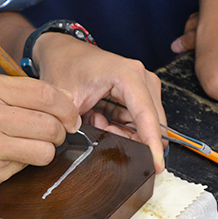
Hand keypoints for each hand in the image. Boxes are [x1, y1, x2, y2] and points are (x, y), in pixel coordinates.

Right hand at [0, 72, 81, 201]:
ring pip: (45, 148)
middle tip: (55, 137)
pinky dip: (25, 166)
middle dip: (61, 133)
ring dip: (46, 152)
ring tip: (33, 151)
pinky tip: (9, 162)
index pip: (45, 92)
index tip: (70, 117)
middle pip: (51, 121)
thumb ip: (11, 97)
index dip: (66, 107)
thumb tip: (59, 103)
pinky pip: (26, 167)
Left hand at [34, 33, 166, 172]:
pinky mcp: (138, 93)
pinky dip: (119, 127)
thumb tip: (85, 148)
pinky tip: (99, 118)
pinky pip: (137, 121)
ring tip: (95, 120)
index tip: (156, 166)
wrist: (61, 52)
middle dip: (129, 139)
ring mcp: (142, 85)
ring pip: (144, 125)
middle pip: (150, 124)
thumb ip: (75, 124)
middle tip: (99, 133)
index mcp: (128, 75)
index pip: (147, 117)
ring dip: (121, 132)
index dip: (151, 145)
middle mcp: (142, 78)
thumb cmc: (65, 66)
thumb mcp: (66, 99)